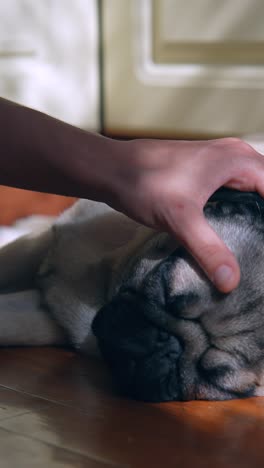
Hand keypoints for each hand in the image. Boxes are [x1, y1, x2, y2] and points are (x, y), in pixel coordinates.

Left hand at [108, 137, 263, 292]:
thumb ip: (208, 249)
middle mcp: (234, 156)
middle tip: (259, 250)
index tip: (263, 249)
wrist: (112, 168)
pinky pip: (236, 188)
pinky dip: (242, 207)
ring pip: (253, 188)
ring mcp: (220, 161)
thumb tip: (232, 282)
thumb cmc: (145, 184)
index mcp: (239, 161)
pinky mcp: (205, 171)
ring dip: (257, 211)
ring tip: (254, 243)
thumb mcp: (180, 220)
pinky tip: (236, 230)